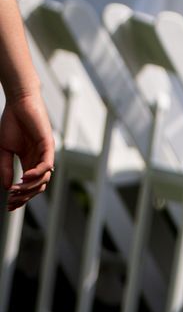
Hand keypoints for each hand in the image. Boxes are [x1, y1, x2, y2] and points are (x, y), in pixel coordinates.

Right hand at [2, 92, 53, 208]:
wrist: (18, 105)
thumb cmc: (12, 124)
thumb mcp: (5, 150)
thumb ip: (7, 168)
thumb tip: (7, 187)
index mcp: (30, 161)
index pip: (30, 185)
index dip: (21, 198)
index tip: (9, 206)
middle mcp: (40, 159)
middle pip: (38, 186)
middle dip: (25, 197)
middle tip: (11, 202)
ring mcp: (45, 153)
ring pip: (44, 178)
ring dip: (30, 188)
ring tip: (15, 191)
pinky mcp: (48, 144)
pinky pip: (46, 164)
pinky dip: (37, 173)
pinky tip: (24, 177)